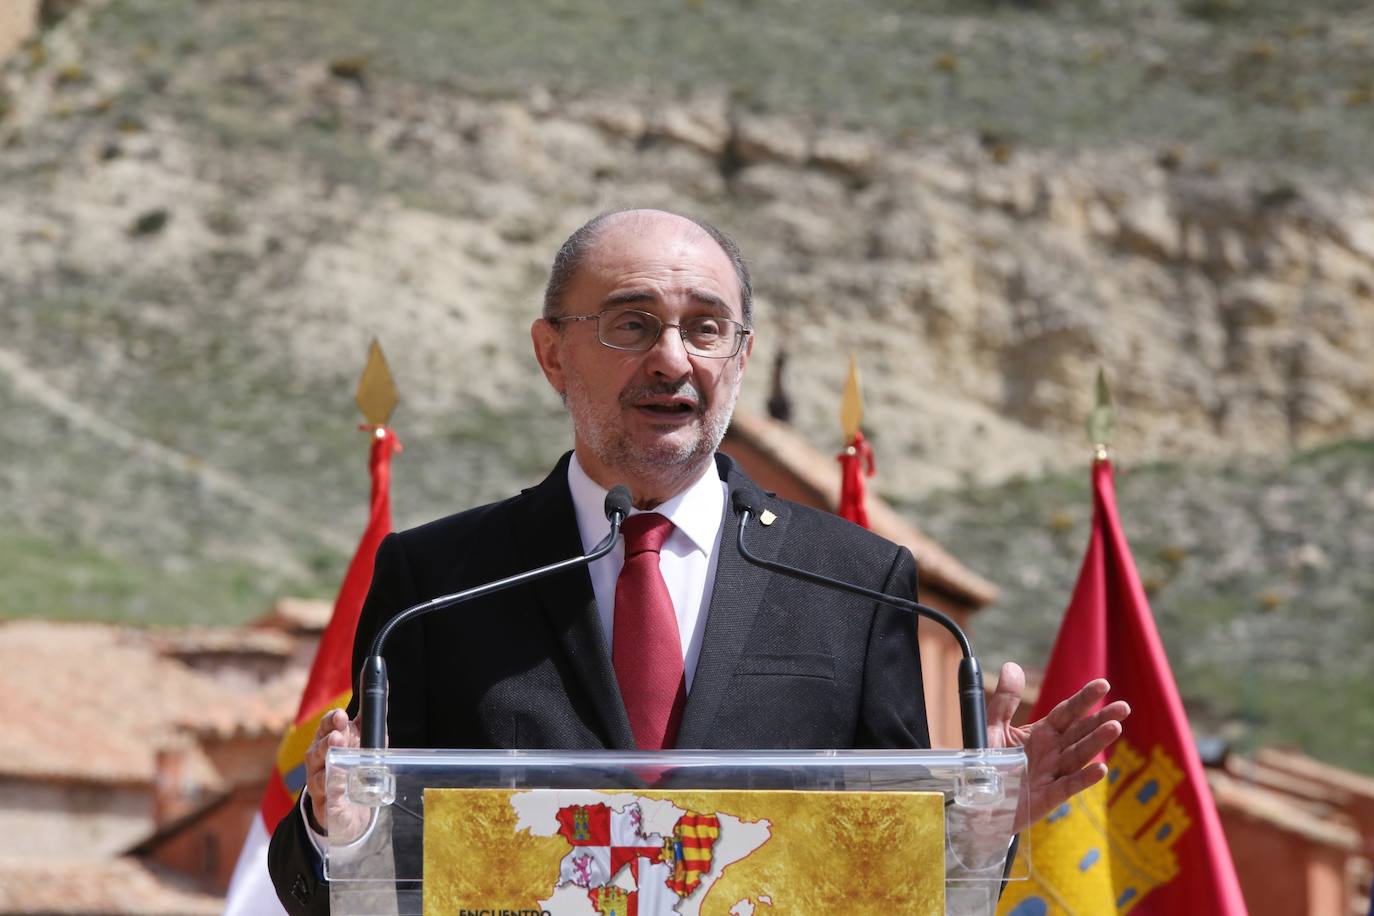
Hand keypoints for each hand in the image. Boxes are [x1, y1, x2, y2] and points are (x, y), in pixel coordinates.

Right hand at [304, 708, 370, 843]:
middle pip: (317, 749)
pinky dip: (332, 792)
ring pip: (317, 774)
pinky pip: (327, 798)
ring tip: (337, 761)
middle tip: (338, 737)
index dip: (331, 720)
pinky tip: (339, 787)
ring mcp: (319, 784)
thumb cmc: (354, 766)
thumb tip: (380, 699)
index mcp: (328, 742)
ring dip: (327, 767)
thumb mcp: (365, 743)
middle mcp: (319, 762)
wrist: (349, 806)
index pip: (325, 727)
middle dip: (327, 742)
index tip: (341, 716)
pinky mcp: (326, 805)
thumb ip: (370, 723)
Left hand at [986, 662, 1130, 829]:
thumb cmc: (989, 765)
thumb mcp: (992, 728)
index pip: (1067, 712)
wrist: (979, 803)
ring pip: (1078, 756)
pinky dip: (1084, 778)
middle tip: (1123, 707)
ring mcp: (1052, 774)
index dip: (1084, 699)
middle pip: (1080, 732)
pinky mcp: (1047, 798)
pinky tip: (1101, 769)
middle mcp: (1052, 752)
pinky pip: (1068, 786)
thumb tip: (1012, 666)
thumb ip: (1004, 701)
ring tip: (1114, 727)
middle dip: (1100, 719)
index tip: (1103, 684)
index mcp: (1042, 733)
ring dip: (1096, 742)